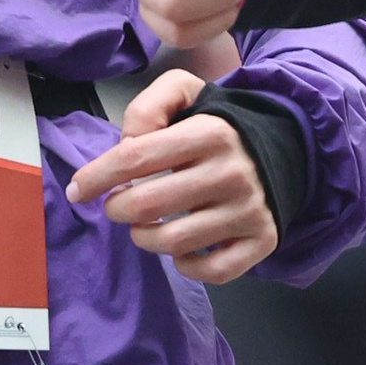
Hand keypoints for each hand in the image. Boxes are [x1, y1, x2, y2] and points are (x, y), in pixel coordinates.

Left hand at [67, 62, 276, 284]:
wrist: (286, 147)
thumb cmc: (219, 124)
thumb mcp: (185, 94)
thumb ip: (148, 107)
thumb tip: (125, 145)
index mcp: (210, 132)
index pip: (136, 158)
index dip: (97, 176)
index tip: (79, 190)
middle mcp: (232, 172)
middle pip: (147, 205)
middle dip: (118, 209)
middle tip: (118, 205)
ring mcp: (249, 210)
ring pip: (173, 243)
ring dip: (145, 238)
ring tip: (145, 226)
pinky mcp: (262, 240)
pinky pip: (211, 270)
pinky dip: (186, 265)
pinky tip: (181, 249)